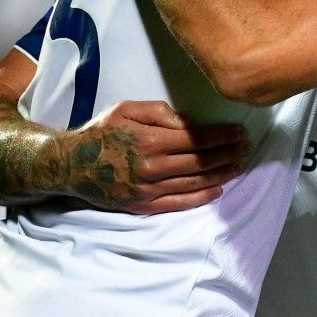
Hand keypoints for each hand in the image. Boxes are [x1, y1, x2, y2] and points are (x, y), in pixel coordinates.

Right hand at [65, 99, 250, 214]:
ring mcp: (148, 189)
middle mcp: (151, 166)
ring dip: (221, 174)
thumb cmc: (101, 133)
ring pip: (194, 182)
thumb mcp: (126, 109)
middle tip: (247, 147)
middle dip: (228, 153)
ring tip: (240, 165)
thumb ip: (159, 112)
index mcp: (149, 139)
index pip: (197, 138)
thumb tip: (188, 122)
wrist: (70, 165)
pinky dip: (201, 198)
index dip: (222, 136)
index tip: (239, 132)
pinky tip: (219, 190)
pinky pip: (179, 203)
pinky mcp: (143, 206)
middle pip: (201, 161)